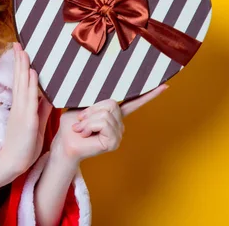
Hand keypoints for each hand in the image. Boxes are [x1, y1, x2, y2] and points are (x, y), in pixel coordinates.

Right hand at [0, 42, 52, 186]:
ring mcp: (22, 112)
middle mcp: (19, 106)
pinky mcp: (26, 120)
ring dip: (24, 67)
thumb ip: (41, 109)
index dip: (21, 66)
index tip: (21, 52)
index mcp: (20, 107)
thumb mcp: (36, 123)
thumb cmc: (24, 146)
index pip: (21, 82)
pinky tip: (33, 73)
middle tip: (18, 43)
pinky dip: (32, 85)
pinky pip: (30, 98)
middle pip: (20, 79)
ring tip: (24, 51)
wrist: (13, 163)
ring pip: (23, 84)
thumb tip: (48, 95)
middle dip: (20, 61)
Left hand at [50, 84, 168, 163]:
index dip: (149, 94)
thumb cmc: (71, 125)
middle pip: (112, 103)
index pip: (134, 103)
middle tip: (80, 121)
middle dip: (92, 110)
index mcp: (114, 114)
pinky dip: (89, 125)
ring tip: (81, 129)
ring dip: (88, 119)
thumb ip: (96, 102)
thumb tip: (102, 93)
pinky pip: (103, 122)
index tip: (164, 86)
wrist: (64, 142)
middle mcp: (119, 123)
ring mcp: (118, 133)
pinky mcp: (113, 142)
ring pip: (106, 113)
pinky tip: (85, 134)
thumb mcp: (83, 107)